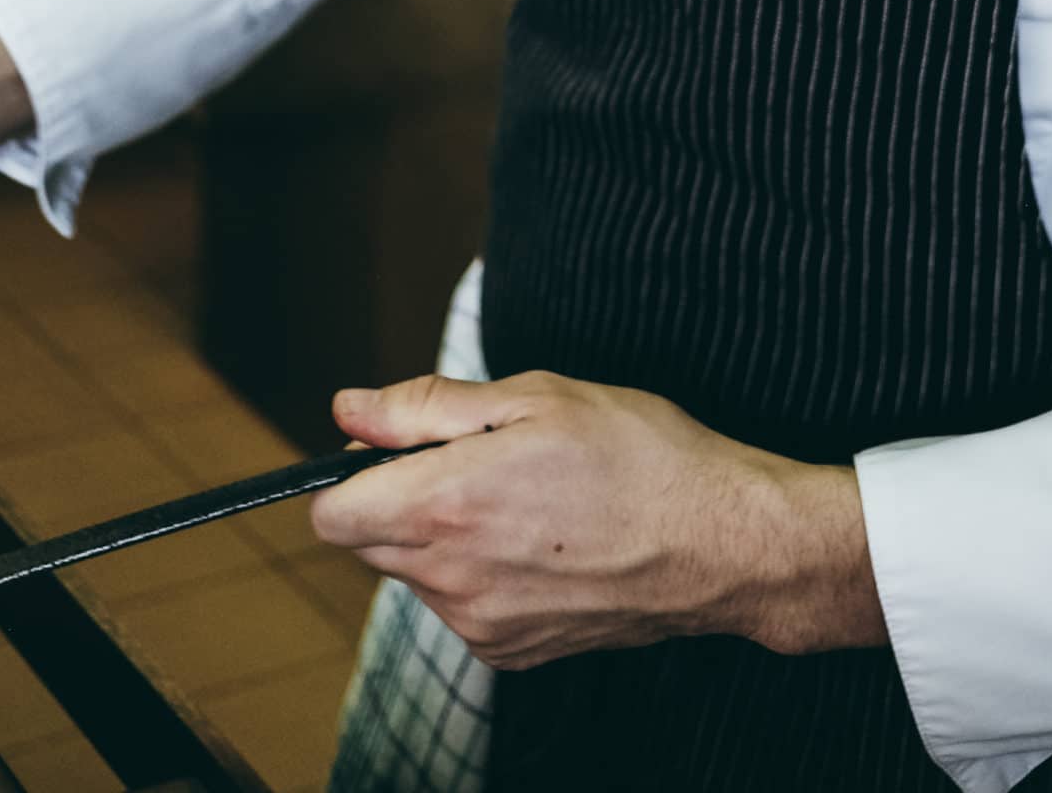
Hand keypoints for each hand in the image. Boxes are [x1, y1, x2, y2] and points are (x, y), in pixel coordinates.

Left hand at [310, 369, 886, 670]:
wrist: (718, 541)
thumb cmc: (638, 453)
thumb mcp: (534, 397)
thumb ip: (425, 407)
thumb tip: (349, 410)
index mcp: (449, 504)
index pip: (332, 514)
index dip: (353, 472)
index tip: (397, 447)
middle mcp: (454, 577)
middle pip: (370, 543)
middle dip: (400, 498)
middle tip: (480, 458)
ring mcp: (481, 624)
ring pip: (418, 573)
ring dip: (443, 535)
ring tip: (525, 496)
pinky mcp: (510, 653)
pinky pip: (461, 607)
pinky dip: (481, 573)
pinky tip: (542, 539)